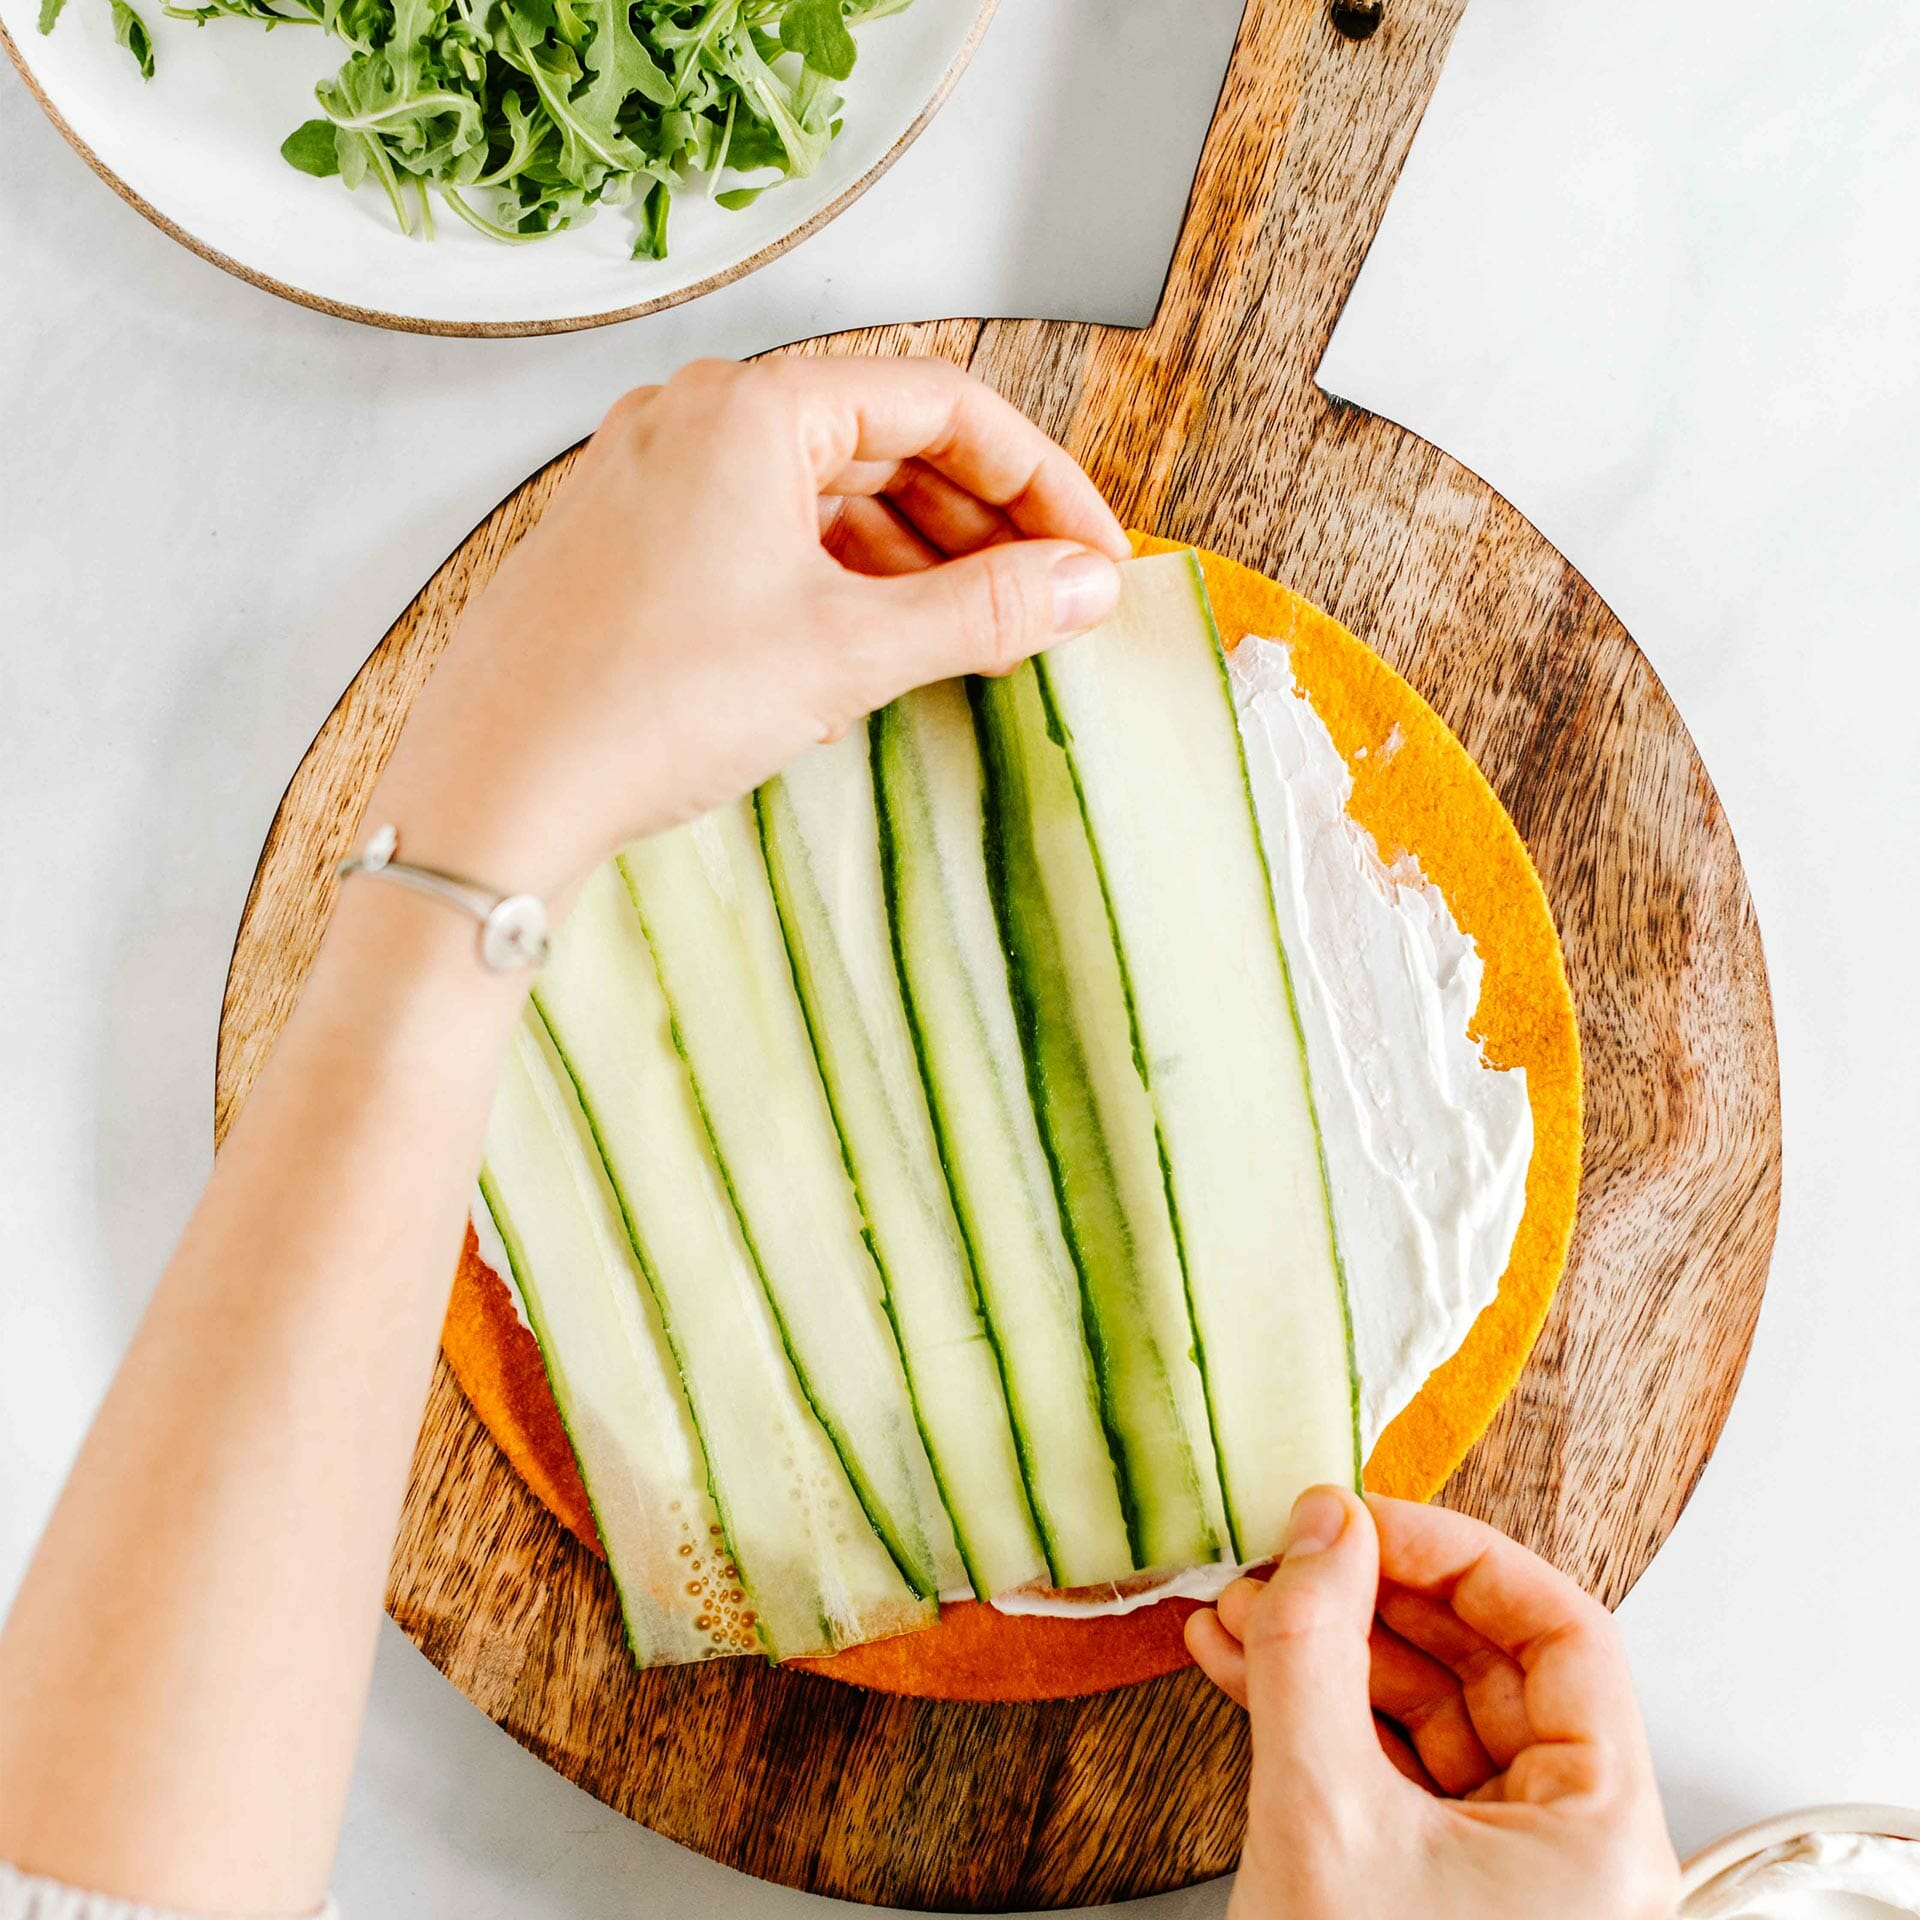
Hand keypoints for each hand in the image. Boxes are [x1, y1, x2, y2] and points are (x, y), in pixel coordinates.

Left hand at [368, 354, 1128, 901]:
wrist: (494, 793)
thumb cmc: (651, 703)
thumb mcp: (846, 654)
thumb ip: (983, 610)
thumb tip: (1085, 585)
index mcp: (750, 407)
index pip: (942, 405)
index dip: (1040, 481)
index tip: (1093, 557)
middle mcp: (692, 419)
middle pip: (882, 443)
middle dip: (980, 524)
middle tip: (1049, 602)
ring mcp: (650, 480)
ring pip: (821, 495)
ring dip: (911, 558)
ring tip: (973, 635)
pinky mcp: (626, 546)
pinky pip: (761, 536)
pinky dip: (834, 579)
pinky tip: (868, 649)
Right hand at [1186, 1490, 1679, 1919]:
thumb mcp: (1323, 1815)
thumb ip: (1315, 1653)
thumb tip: (1322, 1528)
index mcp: (1602, 1835)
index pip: (1562, 1632)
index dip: (1459, 1554)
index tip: (1365, 1518)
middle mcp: (1571, 1851)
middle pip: (1488, 1665)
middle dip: (1372, 1599)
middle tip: (1293, 1555)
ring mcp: (1503, 1876)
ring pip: (1426, 1713)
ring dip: (1328, 1649)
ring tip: (1241, 1609)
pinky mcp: (1435, 1890)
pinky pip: (1388, 1765)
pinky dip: (1316, 1709)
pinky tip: (1242, 1665)